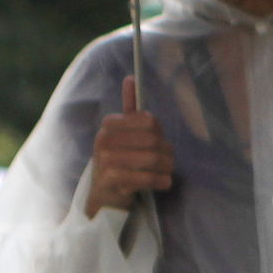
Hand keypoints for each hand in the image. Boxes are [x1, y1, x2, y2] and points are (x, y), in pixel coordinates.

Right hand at [86, 78, 172, 217]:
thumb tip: (131, 78)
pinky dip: (159, 181)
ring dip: (166, 168)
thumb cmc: (117, 161)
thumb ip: (129, 108)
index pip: (149, 121)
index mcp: (109, 124)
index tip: (160, 143)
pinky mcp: (110, 180)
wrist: (102, 194)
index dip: (160, 133)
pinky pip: (144, 178)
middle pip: (152, 140)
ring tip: (168, 173)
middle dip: (167, 152)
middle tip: (170, 162)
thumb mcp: (122, 134)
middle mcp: (104, 139)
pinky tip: (163, 183)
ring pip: (151, 159)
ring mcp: (105, 160)